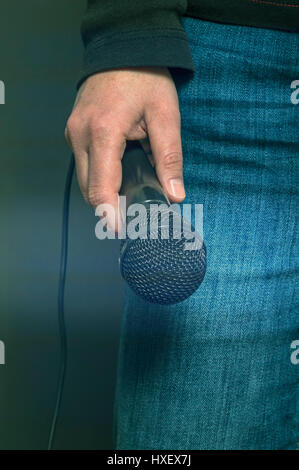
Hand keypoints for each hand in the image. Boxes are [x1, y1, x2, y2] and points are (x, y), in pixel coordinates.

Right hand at [65, 67, 184, 231]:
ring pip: (85, 179)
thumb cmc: (145, 78)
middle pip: (89, 189)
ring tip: (129, 197)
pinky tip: (120, 175)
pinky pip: (85, 165)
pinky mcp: (74, 131)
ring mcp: (74, 133)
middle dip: (108, 207)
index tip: (119, 231)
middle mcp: (81, 135)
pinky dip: (100, 176)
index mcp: (104, 131)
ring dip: (104, 192)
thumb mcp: (165, 116)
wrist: (122, 49)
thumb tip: (175, 194)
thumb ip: (170, 157)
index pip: (101, 187)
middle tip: (132, 218)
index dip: (109, 214)